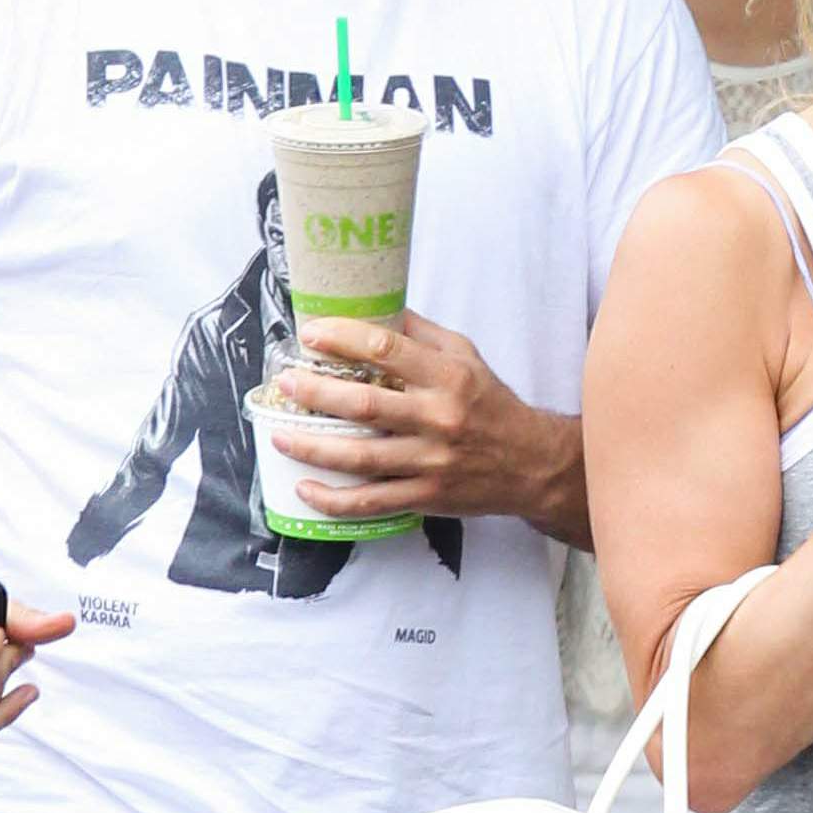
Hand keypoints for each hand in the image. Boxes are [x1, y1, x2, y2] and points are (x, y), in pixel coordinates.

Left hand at [268, 312, 574, 527]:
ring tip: (280, 434)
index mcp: (448, 376)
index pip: (387, 349)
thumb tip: (375, 311)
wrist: (532, 464)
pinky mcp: (428, 496)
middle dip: (317, 392)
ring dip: (314, 446)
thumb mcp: (467, 357)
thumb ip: (422, 335)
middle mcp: (439, 417)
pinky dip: (335, 499)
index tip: (311, 335)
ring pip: (362, 456)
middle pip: (365, 404)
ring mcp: (432, 461)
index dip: (342, 338)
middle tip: (286, 383)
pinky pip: (372, 501)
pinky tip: (306, 488)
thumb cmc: (493, 405)